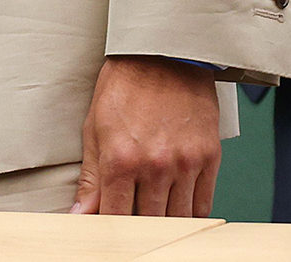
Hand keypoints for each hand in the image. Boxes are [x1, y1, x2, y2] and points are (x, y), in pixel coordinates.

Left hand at [71, 56, 220, 216]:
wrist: (163, 54)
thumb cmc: (124, 86)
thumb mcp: (94, 127)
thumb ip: (91, 178)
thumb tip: (81, 214)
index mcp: (120, 158)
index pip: (115, 217)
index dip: (110, 231)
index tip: (108, 235)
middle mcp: (155, 166)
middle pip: (149, 223)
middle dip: (138, 229)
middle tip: (131, 225)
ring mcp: (185, 164)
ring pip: (178, 219)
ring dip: (165, 223)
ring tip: (154, 217)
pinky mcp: (209, 158)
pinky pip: (203, 204)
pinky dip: (191, 213)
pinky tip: (178, 209)